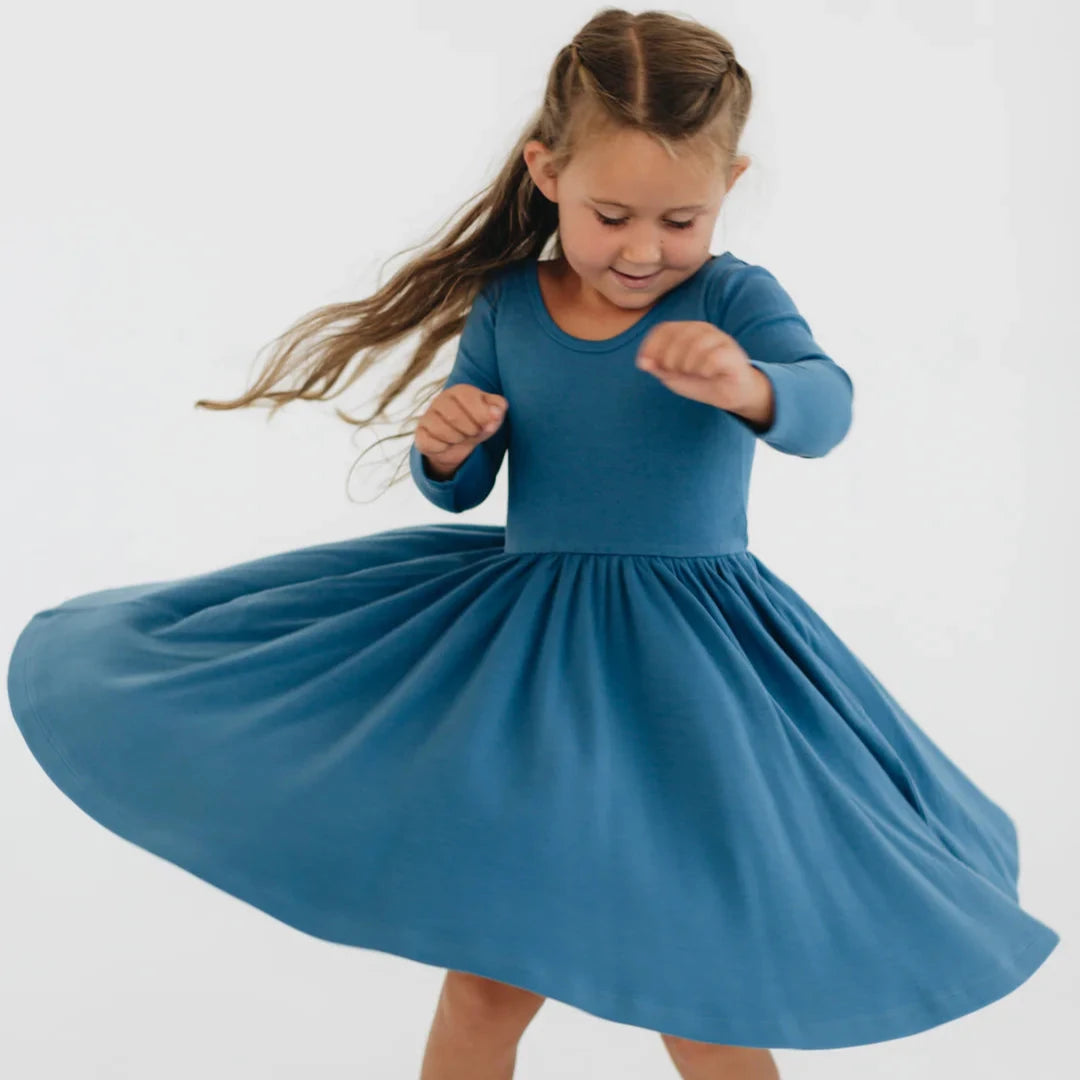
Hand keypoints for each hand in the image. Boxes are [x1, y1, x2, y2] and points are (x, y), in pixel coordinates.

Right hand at [414, 383, 507, 479]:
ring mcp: (428, 417)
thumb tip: (495, 413)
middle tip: (474, 432)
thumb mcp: (493, 414)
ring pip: (442, 431)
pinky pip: (430, 443)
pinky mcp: (420, 434)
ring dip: (457, 439)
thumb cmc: (477, 423)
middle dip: (470, 430)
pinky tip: (447, 444)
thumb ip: (498, 409)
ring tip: (461, 437)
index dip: (480, 414)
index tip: (486, 424)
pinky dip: (443, 447)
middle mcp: (440, 400)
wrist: (459, 442)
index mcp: (459, 391)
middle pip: (454, 416)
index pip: (468, 397)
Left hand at [635, 320, 758, 411]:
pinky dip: (705, 369)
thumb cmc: (701, 381)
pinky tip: (708, 373)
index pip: (663, 329)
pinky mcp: (733, 354)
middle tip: (678, 372)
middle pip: (677, 337)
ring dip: (688, 365)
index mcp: (687, 330)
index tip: (646, 365)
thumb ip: (657, 367)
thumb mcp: (673, 375)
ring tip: (694, 373)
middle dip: (670, 360)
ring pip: (696, 345)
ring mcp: (720, 339)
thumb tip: (643, 362)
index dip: (651, 347)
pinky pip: (713, 358)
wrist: (731, 395)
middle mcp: (704, 329)